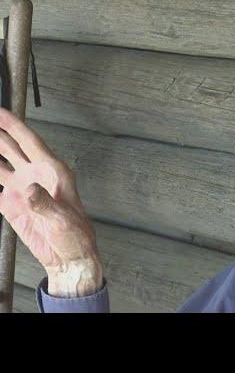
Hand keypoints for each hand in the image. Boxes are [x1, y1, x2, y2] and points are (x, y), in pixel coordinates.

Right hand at [0, 107, 102, 296]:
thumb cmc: (75, 234)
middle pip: (11, 147)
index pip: (30, 141)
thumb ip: (43, 203)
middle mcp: (36, 175)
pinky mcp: (11, 204)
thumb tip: (27, 189)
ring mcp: (22, 188)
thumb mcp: (61, 218)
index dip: (13, 125)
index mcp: (53, 171)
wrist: (67, 256)